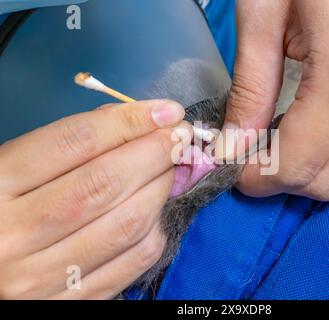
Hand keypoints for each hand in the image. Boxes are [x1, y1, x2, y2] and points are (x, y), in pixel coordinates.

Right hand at [0, 100, 190, 298]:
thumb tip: (138, 124)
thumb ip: (70, 146)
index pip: (76, 141)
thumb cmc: (3, 209)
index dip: (130, 121)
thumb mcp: (15, 167)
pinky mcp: (72, 302)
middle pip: (107, 182)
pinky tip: (155, 209)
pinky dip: (156, 228)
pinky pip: (134, 261)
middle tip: (179, 136)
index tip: (166, 111)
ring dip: (162, 188)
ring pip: (129, 223)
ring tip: (169, 169)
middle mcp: (15, 235)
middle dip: (156, 152)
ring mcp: (42, 277)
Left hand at [217, 0, 328, 202]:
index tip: (236, 172)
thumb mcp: (263, 19)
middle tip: (256, 161)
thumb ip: (250, 92)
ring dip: (317, 179)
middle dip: (284, 182)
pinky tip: (323, 143)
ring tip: (289, 150)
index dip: (259, 179)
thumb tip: (234, 146)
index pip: (297, 162)